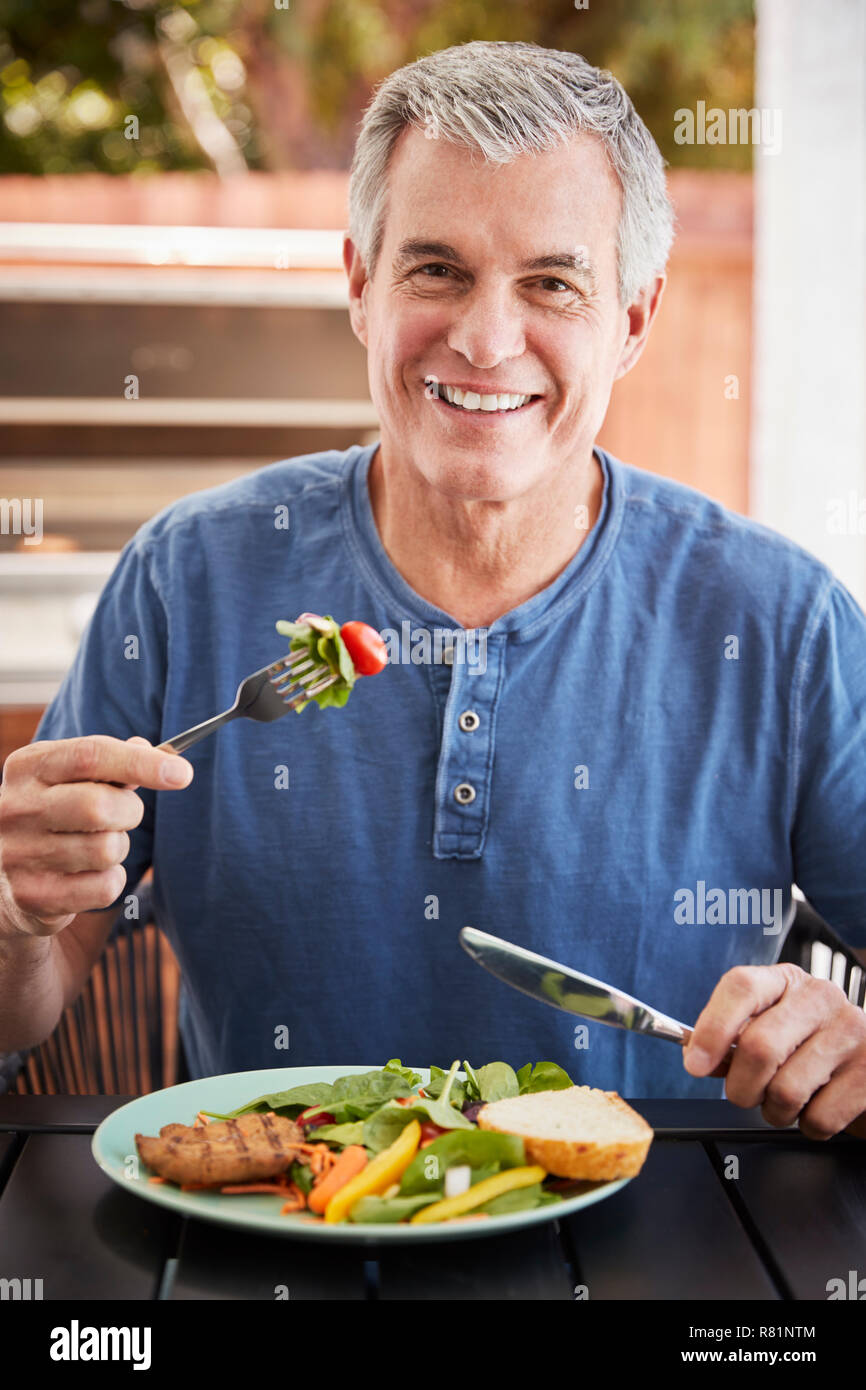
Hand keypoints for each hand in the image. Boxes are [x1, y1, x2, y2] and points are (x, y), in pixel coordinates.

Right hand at [0, 734, 192, 936]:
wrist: (6, 878)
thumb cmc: (55, 815)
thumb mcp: (72, 779)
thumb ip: (114, 763)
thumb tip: (162, 755)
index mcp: (27, 767)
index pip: (90, 755)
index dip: (141, 763)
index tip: (181, 773)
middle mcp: (14, 807)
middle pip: (100, 805)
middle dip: (130, 812)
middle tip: (125, 815)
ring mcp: (18, 854)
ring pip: (107, 849)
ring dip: (118, 848)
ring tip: (97, 846)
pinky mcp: (32, 896)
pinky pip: (104, 887)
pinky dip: (111, 881)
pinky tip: (88, 875)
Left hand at [683, 963, 865, 1139]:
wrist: (865, 1063)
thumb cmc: (807, 1046)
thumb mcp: (770, 1028)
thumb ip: (732, 1040)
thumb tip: (698, 1056)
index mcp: (786, 981)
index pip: (741, 987)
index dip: (712, 1028)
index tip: (695, 1064)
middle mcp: (821, 998)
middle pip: (759, 1047)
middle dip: (741, 1087)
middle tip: (746, 1094)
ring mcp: (852, 1033)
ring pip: (786, 1091)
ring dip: (775, 1111)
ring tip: (786, 1101)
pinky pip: (819, 1118)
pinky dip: (807, 1126)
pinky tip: (815, 1107)